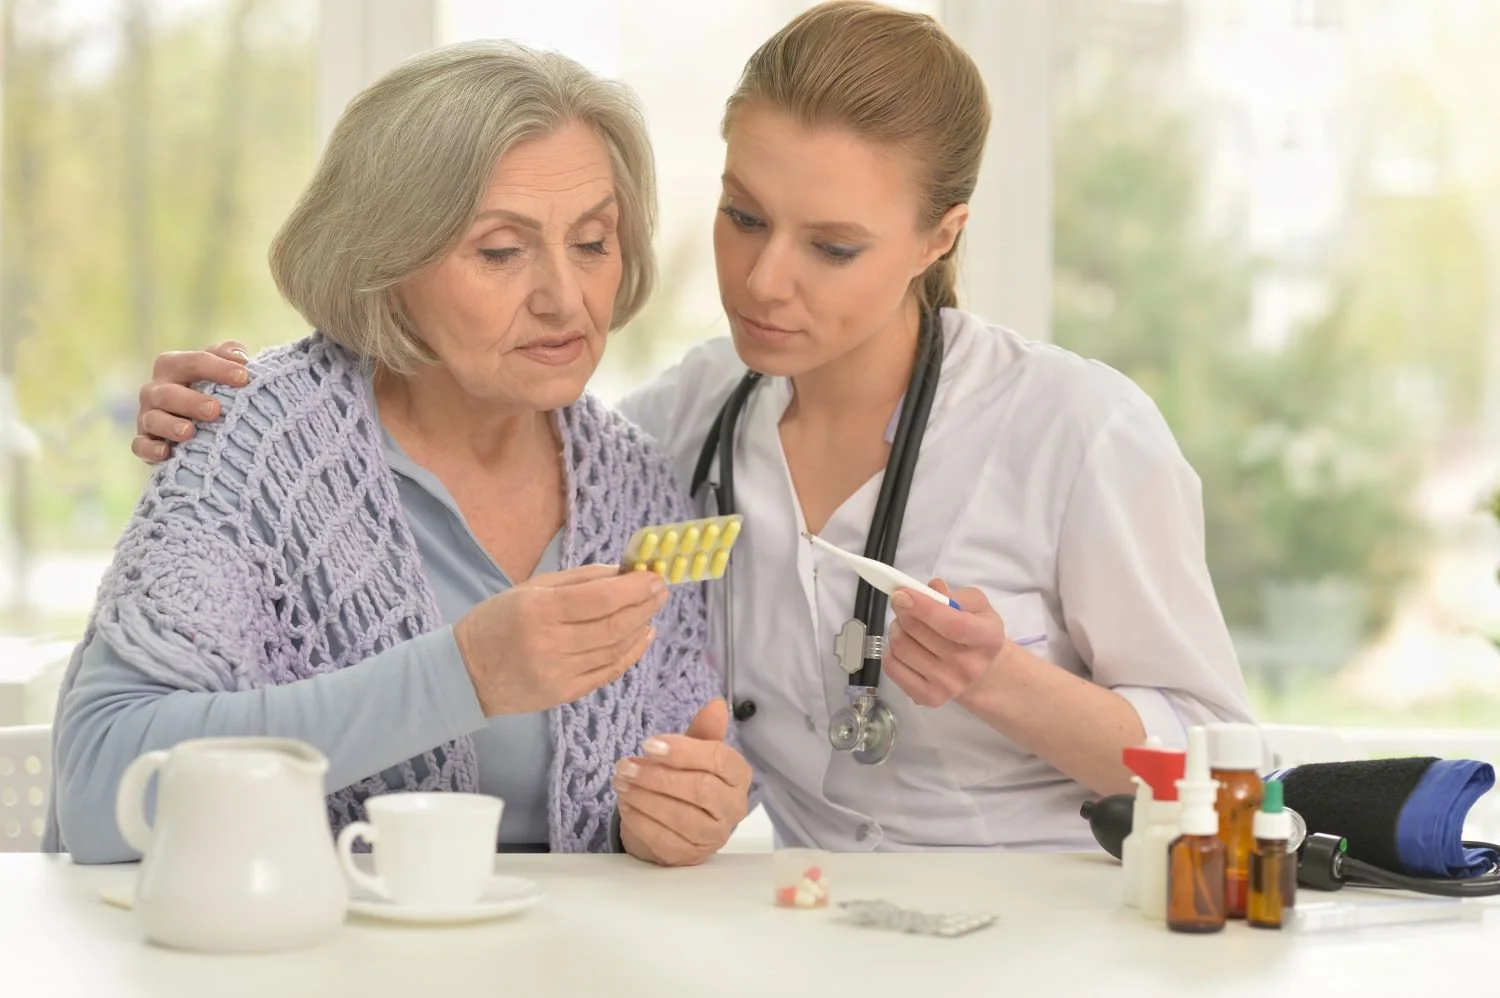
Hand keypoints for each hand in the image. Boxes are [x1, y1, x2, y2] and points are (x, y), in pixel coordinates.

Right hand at [132, 341, 251, 463]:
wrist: (201, 422)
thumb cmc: (215, 388)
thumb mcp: (222, 368)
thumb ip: (229, 354)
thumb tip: (239, 356)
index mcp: (175, 366)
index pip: (194, 362)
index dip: (218, 368)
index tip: (244, 377)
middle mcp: (157, 389)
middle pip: (168, 393)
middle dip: (191, 401)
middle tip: (215, 410)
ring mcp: (148, 416)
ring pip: (153, 419)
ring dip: (169, 425)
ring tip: (189, 432)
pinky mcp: (145, 441)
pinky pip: (141, 445)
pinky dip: (151, 449)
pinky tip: (166, 453)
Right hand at [454, 564, 667, 715]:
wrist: (467, 673)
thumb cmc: (497, 621)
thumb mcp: (530, 587)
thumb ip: (578, 579)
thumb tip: (621, 572)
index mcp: (539, 610)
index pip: (600, 599)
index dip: (634, 587)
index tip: (655, 576)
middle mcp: (550, 643)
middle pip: (613, 625)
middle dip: (644, 605)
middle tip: (662, 591)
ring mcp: (559, 673)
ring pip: (614, 650)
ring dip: (640, 628)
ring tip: (653, 610)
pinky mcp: (564, 695)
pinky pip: (607, 673)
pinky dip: (630, 655)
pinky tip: (642, 637)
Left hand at [615, 698, 751, 866]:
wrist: (679, 824)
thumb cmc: (689, 779)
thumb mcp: (695, 752)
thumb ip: (704, 731)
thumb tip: (715, 704)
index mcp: (738, 776)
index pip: (718, 760)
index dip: (683, 751)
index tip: (649, 744)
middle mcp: (733, 808)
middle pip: (699, 789)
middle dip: (657, 776)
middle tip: (626, 765)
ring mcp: (713, 836)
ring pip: (679, 815)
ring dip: (643, 797)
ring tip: (620, 782)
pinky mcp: (690, 856)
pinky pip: (663, 839)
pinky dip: (640, 821)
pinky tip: (625, 805)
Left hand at [885, 579, 1007, 707]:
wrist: (978, 670)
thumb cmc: (975, 630)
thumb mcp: (977, 605)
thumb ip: (956, 594)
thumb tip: (932, 588)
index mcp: (988, 638)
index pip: (952, 625)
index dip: (923, 607)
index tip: (901, 594)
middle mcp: (970, 667)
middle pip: (917, 632)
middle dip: (904, 611)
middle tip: (906, 604)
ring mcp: (949, 685)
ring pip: (900, 646)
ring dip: (896, 628)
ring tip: (907, 626)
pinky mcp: (928, 698)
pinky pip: (892, 667)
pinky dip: (890, 650)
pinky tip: (905, 645)